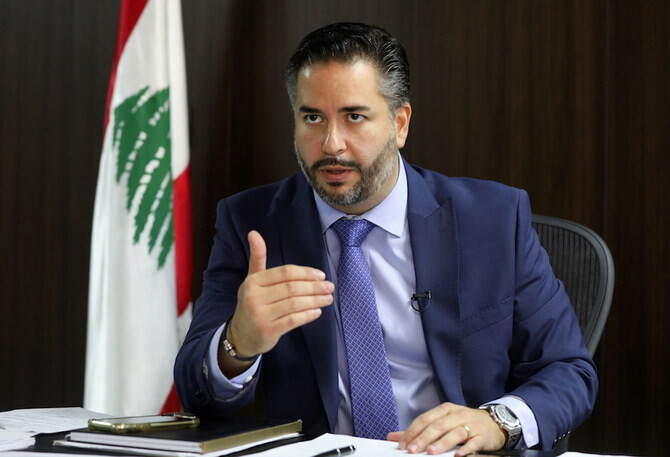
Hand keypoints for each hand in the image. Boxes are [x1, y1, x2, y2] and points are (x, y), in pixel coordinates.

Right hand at [221, 231, 333, 372]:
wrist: (241, 335)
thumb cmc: (252, 303)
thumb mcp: (253, 280)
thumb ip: (258, 258)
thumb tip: (254, 233)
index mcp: (253, 281)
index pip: (285, 272)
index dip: (306, 273)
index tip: (321, 275)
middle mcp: (254, 297)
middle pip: (292, 288)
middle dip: (314, 287)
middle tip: (330, 287)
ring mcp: (261, 315)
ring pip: (295, 304)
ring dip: (315, 300)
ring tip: (328, 298)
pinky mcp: (268, 330)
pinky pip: (293, 320)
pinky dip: (308, 315)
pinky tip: (317, 311)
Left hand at [387, 403, 505, 455]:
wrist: (494, 423)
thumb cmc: (464, 423)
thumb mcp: (443, 422)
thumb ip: (419, 430)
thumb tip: (394, 437)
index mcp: (445, 410)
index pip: (425, 419)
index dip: (412, 431)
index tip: (402, 444)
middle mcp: (457, 415)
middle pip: (437, 426)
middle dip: (423, 438)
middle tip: (411, 450)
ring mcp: (470, 425)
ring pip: (454, 433)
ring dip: (441, 443)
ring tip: (430, 452)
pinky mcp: (482, 436)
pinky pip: (473, 443)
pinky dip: (465, 449)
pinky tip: (457, 455)